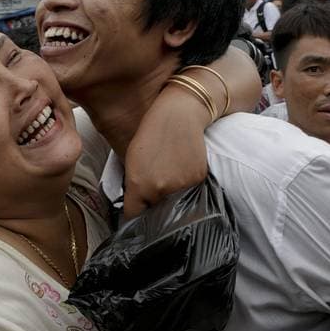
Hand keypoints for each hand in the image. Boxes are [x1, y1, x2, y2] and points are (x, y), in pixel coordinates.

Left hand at [123, 85, 209, 218]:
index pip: (134, 216)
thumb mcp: (131, 160)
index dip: (134, 216)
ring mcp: (181, 186)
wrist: (178, 114)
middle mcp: (160, 189)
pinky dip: (185, 185)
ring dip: (170, 196)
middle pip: (155, 211)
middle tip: (153, 187)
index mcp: (139, 185)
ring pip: (174, 203)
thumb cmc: (150, 133)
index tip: (136, 212)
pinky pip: (189, 192)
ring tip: (168, 174)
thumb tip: (137, 207)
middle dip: (153, 205)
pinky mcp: (198, 179)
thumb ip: (133, 187)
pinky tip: (181, 168)